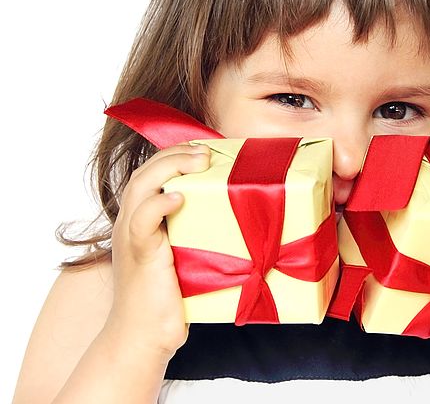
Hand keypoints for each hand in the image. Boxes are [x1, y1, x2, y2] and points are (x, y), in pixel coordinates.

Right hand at [103, 143, 210, 362]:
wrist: (143, 339)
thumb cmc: (169, 296)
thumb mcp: (184, 253)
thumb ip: (197, 228)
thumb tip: (241, 212)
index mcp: (141, 217)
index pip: (153, 171)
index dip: (177, 153)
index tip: (207, 147)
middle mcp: (131, 221)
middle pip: (147, 170)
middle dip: (177, 152)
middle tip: (208, 150)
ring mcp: (131, 237)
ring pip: (141, 186)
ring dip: (171, 167)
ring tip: (200, 160)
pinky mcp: (140, 255)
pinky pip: (142, 221)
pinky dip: (159, 205)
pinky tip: (179, 197)